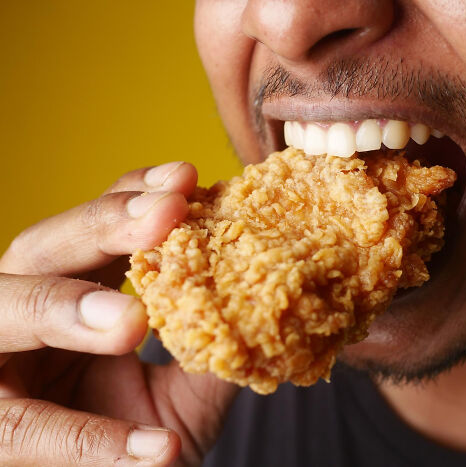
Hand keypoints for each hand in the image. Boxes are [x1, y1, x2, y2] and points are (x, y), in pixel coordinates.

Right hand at [0, 162, 236, 465]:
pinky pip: (26, 432)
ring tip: (132, 321)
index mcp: (70, 292)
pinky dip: (92, 441)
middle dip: (100, 225)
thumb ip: (212, 346)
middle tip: (166, 214)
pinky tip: (159, 448)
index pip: (94, 227)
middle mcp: (21, 316)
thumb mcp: (184, 391)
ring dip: (63, 309)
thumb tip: (265, 298)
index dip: (132, 196)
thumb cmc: (140, 438)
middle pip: (39, 248)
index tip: (186, 179)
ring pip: (3, 314)